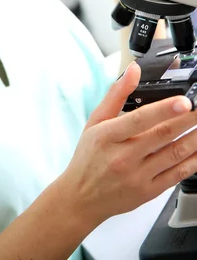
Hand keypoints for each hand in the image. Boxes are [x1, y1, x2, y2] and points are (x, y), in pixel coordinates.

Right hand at [56, 63, 196, 227]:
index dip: (164, 110)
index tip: (183, 101)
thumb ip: (116, 94)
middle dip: (188, 120)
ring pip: (173, 154)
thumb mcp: (95, 121)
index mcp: (108, 136)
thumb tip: (133, 70)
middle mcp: (123, 157)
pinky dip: (192, 162)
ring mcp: (137, 176)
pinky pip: (176, 175)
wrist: (81, 198)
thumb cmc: (88, 157)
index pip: (139, 120)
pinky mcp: (148, 191)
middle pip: (162, 135)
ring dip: (194, 139)